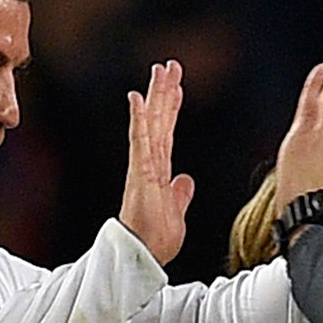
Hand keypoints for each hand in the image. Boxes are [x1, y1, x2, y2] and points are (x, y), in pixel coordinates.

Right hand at [118, 61, 196, 264]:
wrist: (143, 256)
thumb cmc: (155, 240)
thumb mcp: (177, 213)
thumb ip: (180, 195)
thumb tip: (185, 180)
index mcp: (159, 171)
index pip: (166, 132)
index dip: (171, 109)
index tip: (176, 87)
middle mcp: (149, 163)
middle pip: (158, 120)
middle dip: (163, 93)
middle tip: (168, 66)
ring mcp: (143, 166)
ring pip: (150, 123)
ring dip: (155, 96)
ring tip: (160, 71)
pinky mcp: (140, 173)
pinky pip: (140, 140)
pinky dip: (139, 118)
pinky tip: (137, 99)